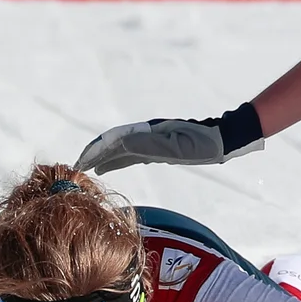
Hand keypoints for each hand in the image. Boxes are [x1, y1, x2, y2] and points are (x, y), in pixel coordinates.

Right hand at [75, 103, 262, 174]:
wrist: (223, 139)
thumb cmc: (203, 144)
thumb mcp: (176, 147)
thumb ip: (149, 145)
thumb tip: (121, 143)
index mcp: (147, 133)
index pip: (113, 140)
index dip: (95, 151)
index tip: (80, 162)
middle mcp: (146, 134)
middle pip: (113, 143)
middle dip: (94, 154)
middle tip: (77, 167)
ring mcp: (152, 140)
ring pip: (121, 148)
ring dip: (104, 157)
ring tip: (89, 168)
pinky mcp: (159, 148)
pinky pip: (131, 154)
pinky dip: (117, 160)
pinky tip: (112, 167)